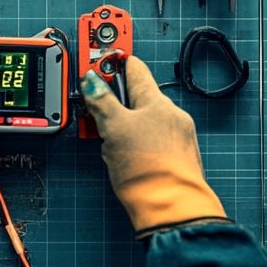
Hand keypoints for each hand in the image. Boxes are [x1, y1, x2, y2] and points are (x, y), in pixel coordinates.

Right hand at [81, 56, 224, 234]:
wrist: (170, 210)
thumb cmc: (148, 171)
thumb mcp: (113, 129)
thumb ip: (102, 101)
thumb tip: (92, 80)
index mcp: (156, 101)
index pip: (133, 68)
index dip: (112, 60)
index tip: (96, 56)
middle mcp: (170, 115)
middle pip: (135, 96)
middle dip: (112, 101)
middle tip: (93, 107)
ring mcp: (174, 136)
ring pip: (140, 121)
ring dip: (120, 125)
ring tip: (106, 141)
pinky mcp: (173, 158)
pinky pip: (148, 141)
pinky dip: (132, 143)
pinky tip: (121, 158)